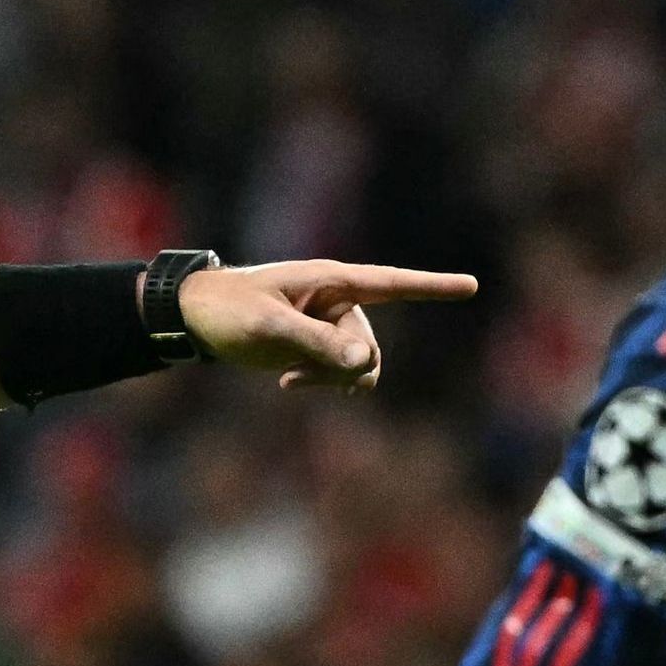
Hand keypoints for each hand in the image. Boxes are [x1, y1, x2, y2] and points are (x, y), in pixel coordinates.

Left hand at [180, 260, 480, 391]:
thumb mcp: (269, 327)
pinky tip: (287, 384)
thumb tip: (365, 365)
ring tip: (290, 380)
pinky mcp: (316, 346)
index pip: (394, 283)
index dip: (433, 286)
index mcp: (333, 280)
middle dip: (343, 366)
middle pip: (368, 344)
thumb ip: (317, 344)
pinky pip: (339, 373)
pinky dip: (322, 383)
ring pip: (357, 363)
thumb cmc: (227, 309)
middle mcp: (338, 300)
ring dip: (331, 379)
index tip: (471, 285)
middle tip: (299, 373)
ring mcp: (328, 325)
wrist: (194, 317)